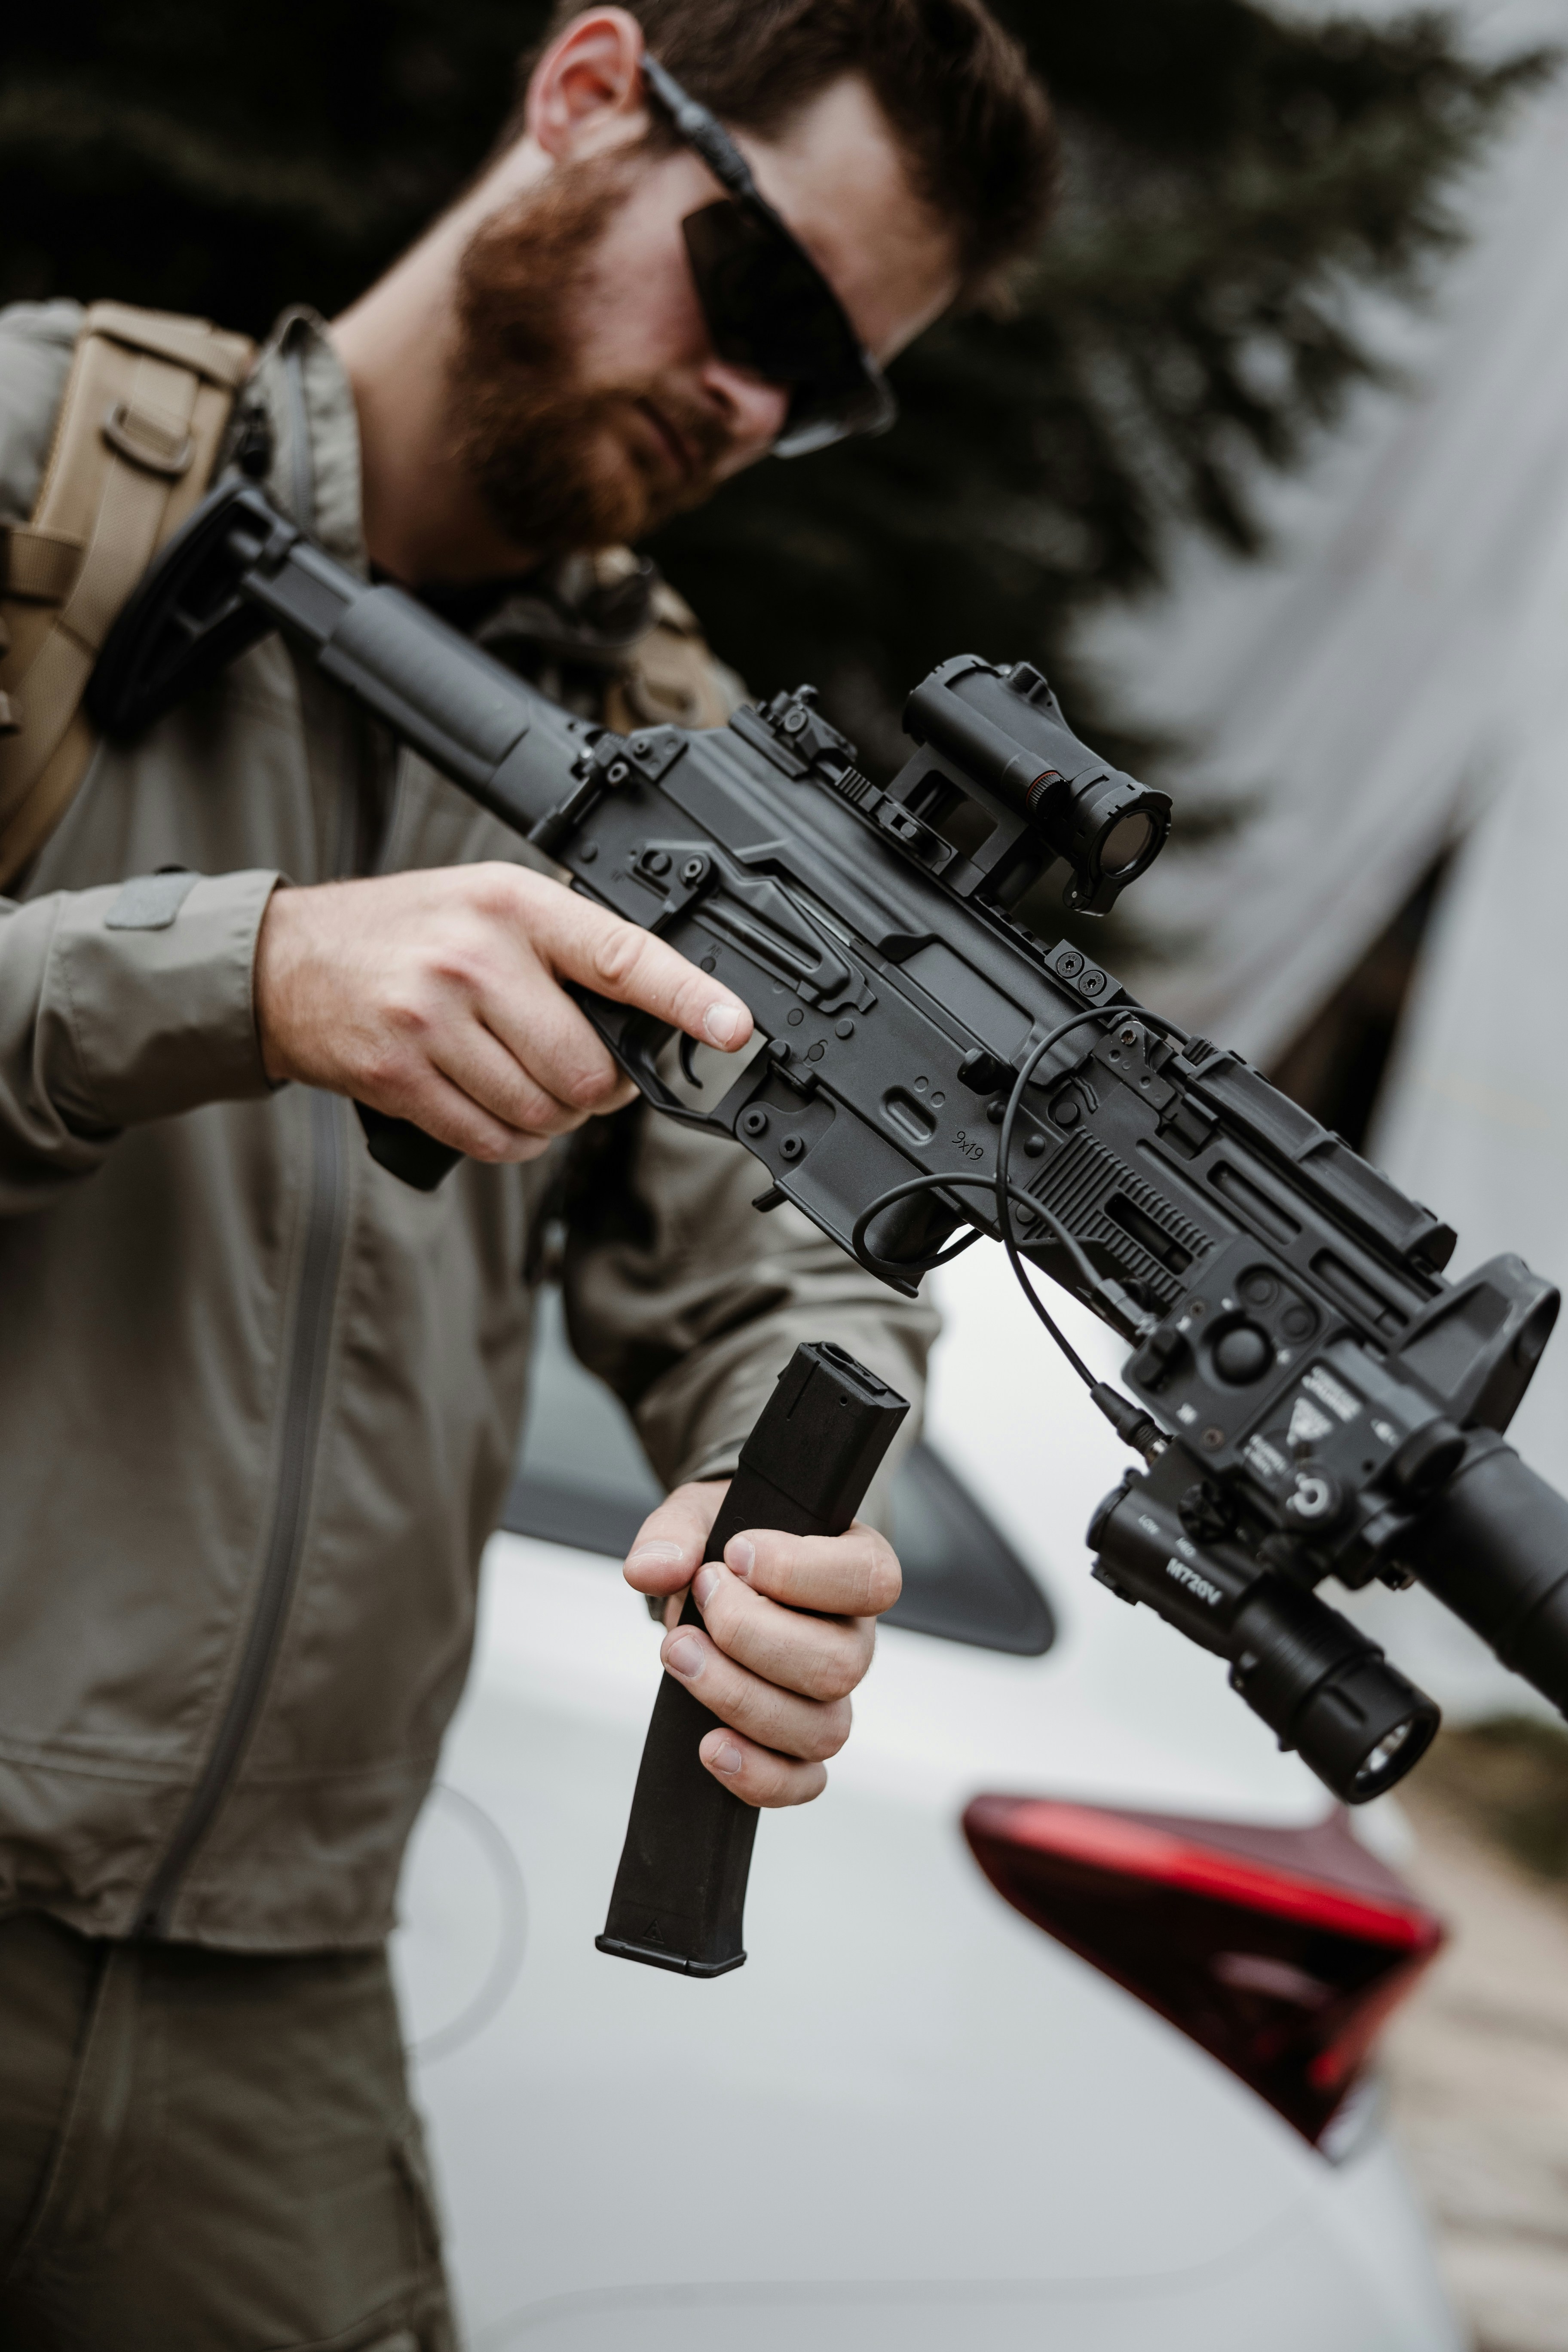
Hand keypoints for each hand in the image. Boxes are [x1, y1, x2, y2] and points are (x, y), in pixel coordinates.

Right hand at [254, 862, 752, 1160]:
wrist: (287, 962)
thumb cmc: (405, 932)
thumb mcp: (489, 905)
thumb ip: (566, 948)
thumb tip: (651, 1014)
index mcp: (513, 907)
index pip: (623, 957)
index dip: (687, 999)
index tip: (733, 1028)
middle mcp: (475, 961)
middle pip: (586, 1070)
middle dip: (597, 1089)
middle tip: (578, 1071)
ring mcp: (433, 1021)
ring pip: (543, 1114)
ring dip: (551, 1118)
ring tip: (521, 1079)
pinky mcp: (401, 1076)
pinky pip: (493, 1141)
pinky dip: (511, 1140)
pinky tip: (491, 1104)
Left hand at [623, 1481, 901, 1805]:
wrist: (718, 1577)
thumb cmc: (727, 1543)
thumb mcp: (701, 1515)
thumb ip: (675, 1533)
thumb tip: (650, 1571)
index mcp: (856, 1568)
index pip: (871, 1580)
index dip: (800, 1572)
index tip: (735, 1553)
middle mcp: (855, 1639)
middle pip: (839, 1665)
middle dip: (751, 1635)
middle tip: (699, 1595)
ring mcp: (832, 1699)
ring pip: (822, 1729)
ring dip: (739, 1697)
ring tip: (679, 1654)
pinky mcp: (800, 1745)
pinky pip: (803, 1782)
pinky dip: (758, 1776)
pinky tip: (710, 1746)